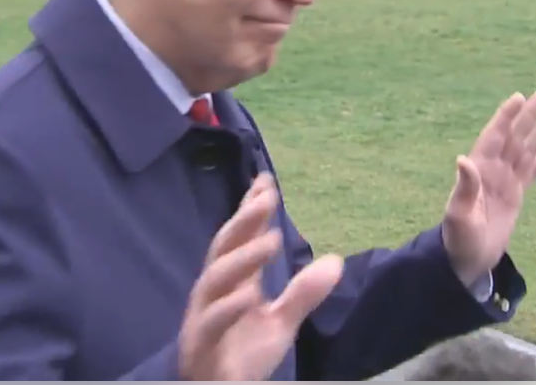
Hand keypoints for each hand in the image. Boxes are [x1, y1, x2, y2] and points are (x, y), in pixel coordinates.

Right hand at [179, 173, 343, 380]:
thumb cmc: (241, 353)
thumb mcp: (281, 323)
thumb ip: (303, 294)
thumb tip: (335, 261)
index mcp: (233, 282)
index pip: (240, 237)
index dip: (251, 209)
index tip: (266, 181)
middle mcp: (215, 291)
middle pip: (226, 247)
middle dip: (245, 220)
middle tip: (267, 196)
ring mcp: (204, 315)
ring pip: (216, 279)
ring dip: (243, 257)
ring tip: (271, 240)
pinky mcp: (200, 344)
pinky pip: (211, 323)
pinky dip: (228, 308)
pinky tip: (249, 295)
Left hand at [442, 92, 535, 284]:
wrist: (467, 259)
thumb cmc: (459, 238)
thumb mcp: (460, 214)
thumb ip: (465, 187)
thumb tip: (463, 159)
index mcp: (479, 170)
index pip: (494, 136)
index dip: (505, 117)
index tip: (518, 98)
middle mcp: (492, 171)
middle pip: (513, 138)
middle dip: (526, 118)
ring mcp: (504, 183)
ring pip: (524, 152)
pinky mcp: (515, 197)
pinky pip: (531, 174)